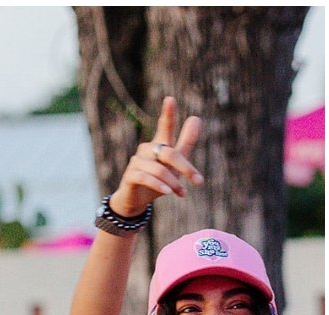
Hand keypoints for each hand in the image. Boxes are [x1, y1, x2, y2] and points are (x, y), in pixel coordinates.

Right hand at [110, 96, 201, 217]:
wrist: (135, 202)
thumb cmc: (157, 181)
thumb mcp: (175, 165)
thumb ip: (185, 143)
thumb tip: (196, 118)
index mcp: (158, 145)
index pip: (164, 126)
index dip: (167, 114)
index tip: (170, 99)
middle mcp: (146, 149)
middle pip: (169, 153)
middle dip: (185, 167)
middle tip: (199, 181)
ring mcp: (136, 161)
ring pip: (159, 169)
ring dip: (173, 183)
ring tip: (182, 193)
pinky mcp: (129, 175)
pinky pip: (146, 178)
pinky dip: (159, 186)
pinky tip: (168, 193)